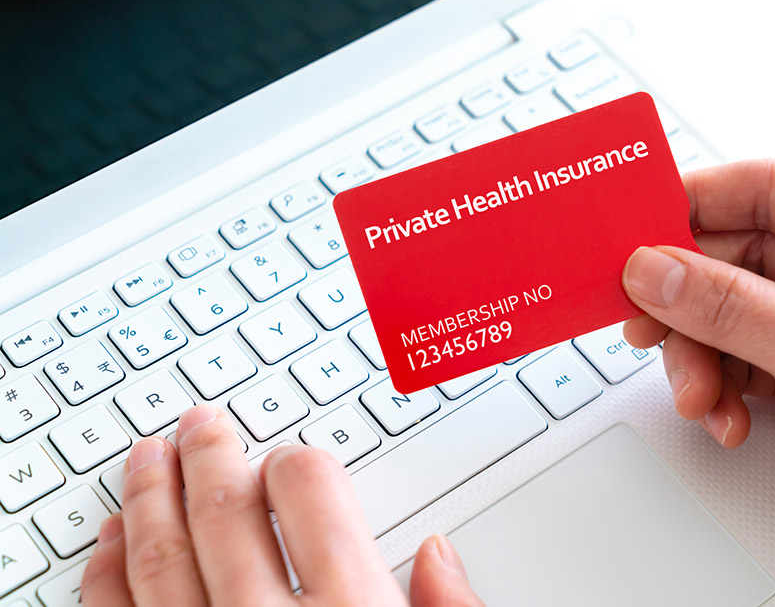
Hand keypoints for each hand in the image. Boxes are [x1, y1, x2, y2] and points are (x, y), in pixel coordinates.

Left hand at [81, 405, 483, 606]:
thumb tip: (439, 556)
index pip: (311, 491)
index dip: (299, 461)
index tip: (294, 460)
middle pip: (227, 510)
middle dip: (211, 456)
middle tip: (201, 425)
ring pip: (160, 558)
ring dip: (149, 499)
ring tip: (146, 460)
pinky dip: (106, 578)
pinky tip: (110, 545)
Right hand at [621, 160, 774, 603]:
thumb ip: (731, 307)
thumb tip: (655, 269)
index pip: (765, 189)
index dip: (691, 207)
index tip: (631, 232)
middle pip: (737, 257)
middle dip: (688, 303)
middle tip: (645, 327)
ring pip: (733, 314)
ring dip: (702, 355)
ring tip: (701, 395)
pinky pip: (747, 359)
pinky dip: (724, 387)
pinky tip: (728, 416)